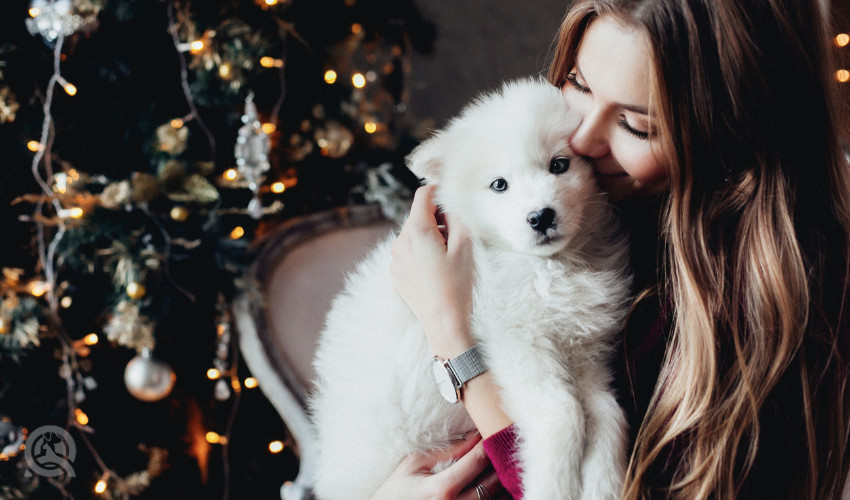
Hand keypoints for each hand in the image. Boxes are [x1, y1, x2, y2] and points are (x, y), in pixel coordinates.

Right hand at [371, 432, 505, 499]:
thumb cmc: (396, 491)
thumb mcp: (414, 464)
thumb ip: (446, 451)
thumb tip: (474, 436)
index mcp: (442, 488)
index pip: (478, 460)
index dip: (489, 441)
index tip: (493, 429)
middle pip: (495, 480)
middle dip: (499, 459)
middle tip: (500, 443)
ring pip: (499, 497)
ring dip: (502, 479)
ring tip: (499, 462)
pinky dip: (498, 495)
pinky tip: (492, 482)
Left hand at [390, 185, 475, 357]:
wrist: (443, 324)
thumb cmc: (457, 286)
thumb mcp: (465, 246)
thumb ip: (457, 217)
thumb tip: (450, 203)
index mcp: (416, 231)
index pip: (423, 195)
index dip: (439, 193)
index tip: (452, 201)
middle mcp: (400, 242)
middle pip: (418, 215)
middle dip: (436, 219)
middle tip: (455, 235)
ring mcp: (395, 259)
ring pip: (413, 234)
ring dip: (429, 236)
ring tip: (447, 256)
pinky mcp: (397, 273)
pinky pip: (409, 252)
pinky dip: (422, 252)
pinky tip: (436, 270)